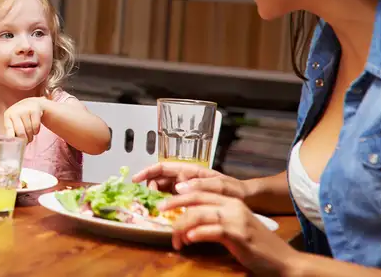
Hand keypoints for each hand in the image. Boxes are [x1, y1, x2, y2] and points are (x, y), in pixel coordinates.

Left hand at [3, 97, 44, 142]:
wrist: (33, 103)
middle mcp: (15, 111)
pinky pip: (36, 127)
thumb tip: (10, 146)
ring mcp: (25, 109)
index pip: (8, 129)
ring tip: (29, 133)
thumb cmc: (21, 117)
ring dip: (31, 136)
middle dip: (24, 140)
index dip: (11, 137)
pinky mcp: (35, 110)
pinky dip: (36, 131)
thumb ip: (11, 132)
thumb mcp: (13, 122)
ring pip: (29, 130)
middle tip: (25, 141)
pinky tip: (34, 127)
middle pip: (20, 132)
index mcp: (8, 115)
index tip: (13, 145)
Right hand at [132, 161, 248, 198]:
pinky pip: (171, 200)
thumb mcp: (221, 185)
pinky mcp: (188, 200)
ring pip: (163, 190)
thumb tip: (178, 186)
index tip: (135, 180)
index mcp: (190, 170)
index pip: (163, 167)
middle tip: (151, 200)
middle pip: (159, 179)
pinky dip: (165, 205)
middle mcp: (184, 178)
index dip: (147, 171)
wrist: (245, 200)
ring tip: (157, 208)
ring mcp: (185, 189)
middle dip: (150, 187)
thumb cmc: (234, 189)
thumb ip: (200, 184)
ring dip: (156, 197)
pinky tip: (165, 214)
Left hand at [161, 191, 297, 275]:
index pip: (200, 191)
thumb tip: (189, 219)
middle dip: (174, 204)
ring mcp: (236, 219)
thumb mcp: (234, 226)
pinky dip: (197, 234)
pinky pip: (211, 230)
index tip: (165, 200)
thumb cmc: (255, 244)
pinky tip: (189, 240)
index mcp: (231, 200)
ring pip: (199, 215)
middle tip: (160, 211)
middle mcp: (233, 205)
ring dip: (182, 227)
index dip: (180, 194)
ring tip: (177, 240)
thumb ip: (215, 218)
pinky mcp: (238, 235)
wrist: (282, 260)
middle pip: (196, 199)